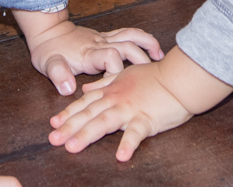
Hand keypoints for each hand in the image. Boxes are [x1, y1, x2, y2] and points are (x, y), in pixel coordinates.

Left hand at [18, 11, 163, 95]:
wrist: (47, 31)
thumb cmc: (48, 50)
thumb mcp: (49, 64)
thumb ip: (58, 75)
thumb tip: (67, 89)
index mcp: (89, 53)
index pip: (110, 57)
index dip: (117, 71)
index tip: (117, 84)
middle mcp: (100, 44)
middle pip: (128, 45)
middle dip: (142, 59)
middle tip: (154, 73)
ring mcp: (104, 38)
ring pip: (131, 36)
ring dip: (147, 44)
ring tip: (160, 56)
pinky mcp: (106, 36)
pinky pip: (127, 33)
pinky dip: (141, 38)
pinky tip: (151, 47)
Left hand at [47, 47, 230, 160]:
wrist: (179, 77)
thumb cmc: (155, 77)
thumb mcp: (126, 75)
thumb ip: (105, 83)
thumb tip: (86, 89)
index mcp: (111, 91)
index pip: (85, 103)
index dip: (68, 113)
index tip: (53, 123)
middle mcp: (116, 100)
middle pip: (88, 114)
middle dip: (69, 127)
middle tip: (53, 139)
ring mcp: (130, 109)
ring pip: (104, 122)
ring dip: (87, 135)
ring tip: (72, 147)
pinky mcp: (147, 118)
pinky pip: (137, 132)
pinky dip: (128, 143)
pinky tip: (121, 156)